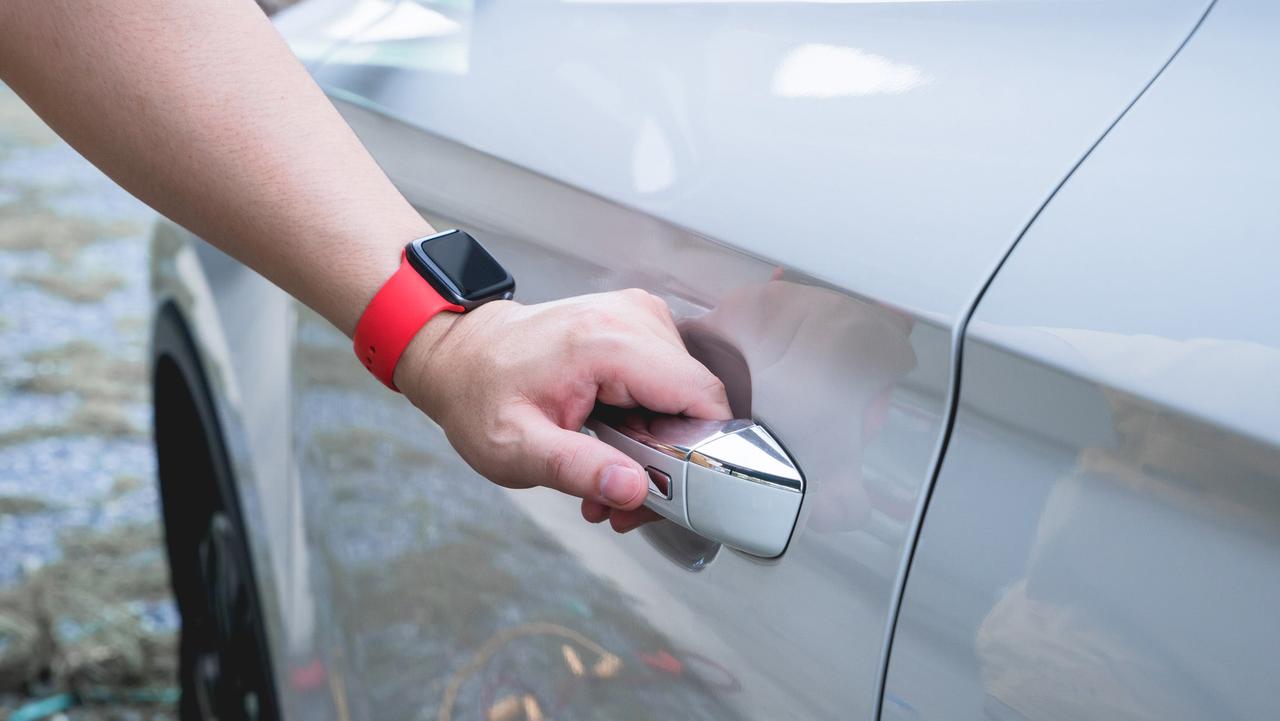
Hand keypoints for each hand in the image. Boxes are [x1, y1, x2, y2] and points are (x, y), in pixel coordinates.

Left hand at [394, 289, 731, 532]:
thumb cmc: (480, 396)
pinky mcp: (639, 325)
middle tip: (619, 499)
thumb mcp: (516, 448)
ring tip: (607, 471)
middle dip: (669, 461)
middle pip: (697, 402)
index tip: (661, 491)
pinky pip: (670, 382)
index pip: (702, 397)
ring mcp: (639, 316)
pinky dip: (650, 420)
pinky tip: (614, 441)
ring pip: (687, 397)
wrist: (461, 356)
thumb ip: (578, 470)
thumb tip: (635, 489)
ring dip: (658, 445)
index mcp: (607, 342)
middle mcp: (632, 318)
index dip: (697, 453)